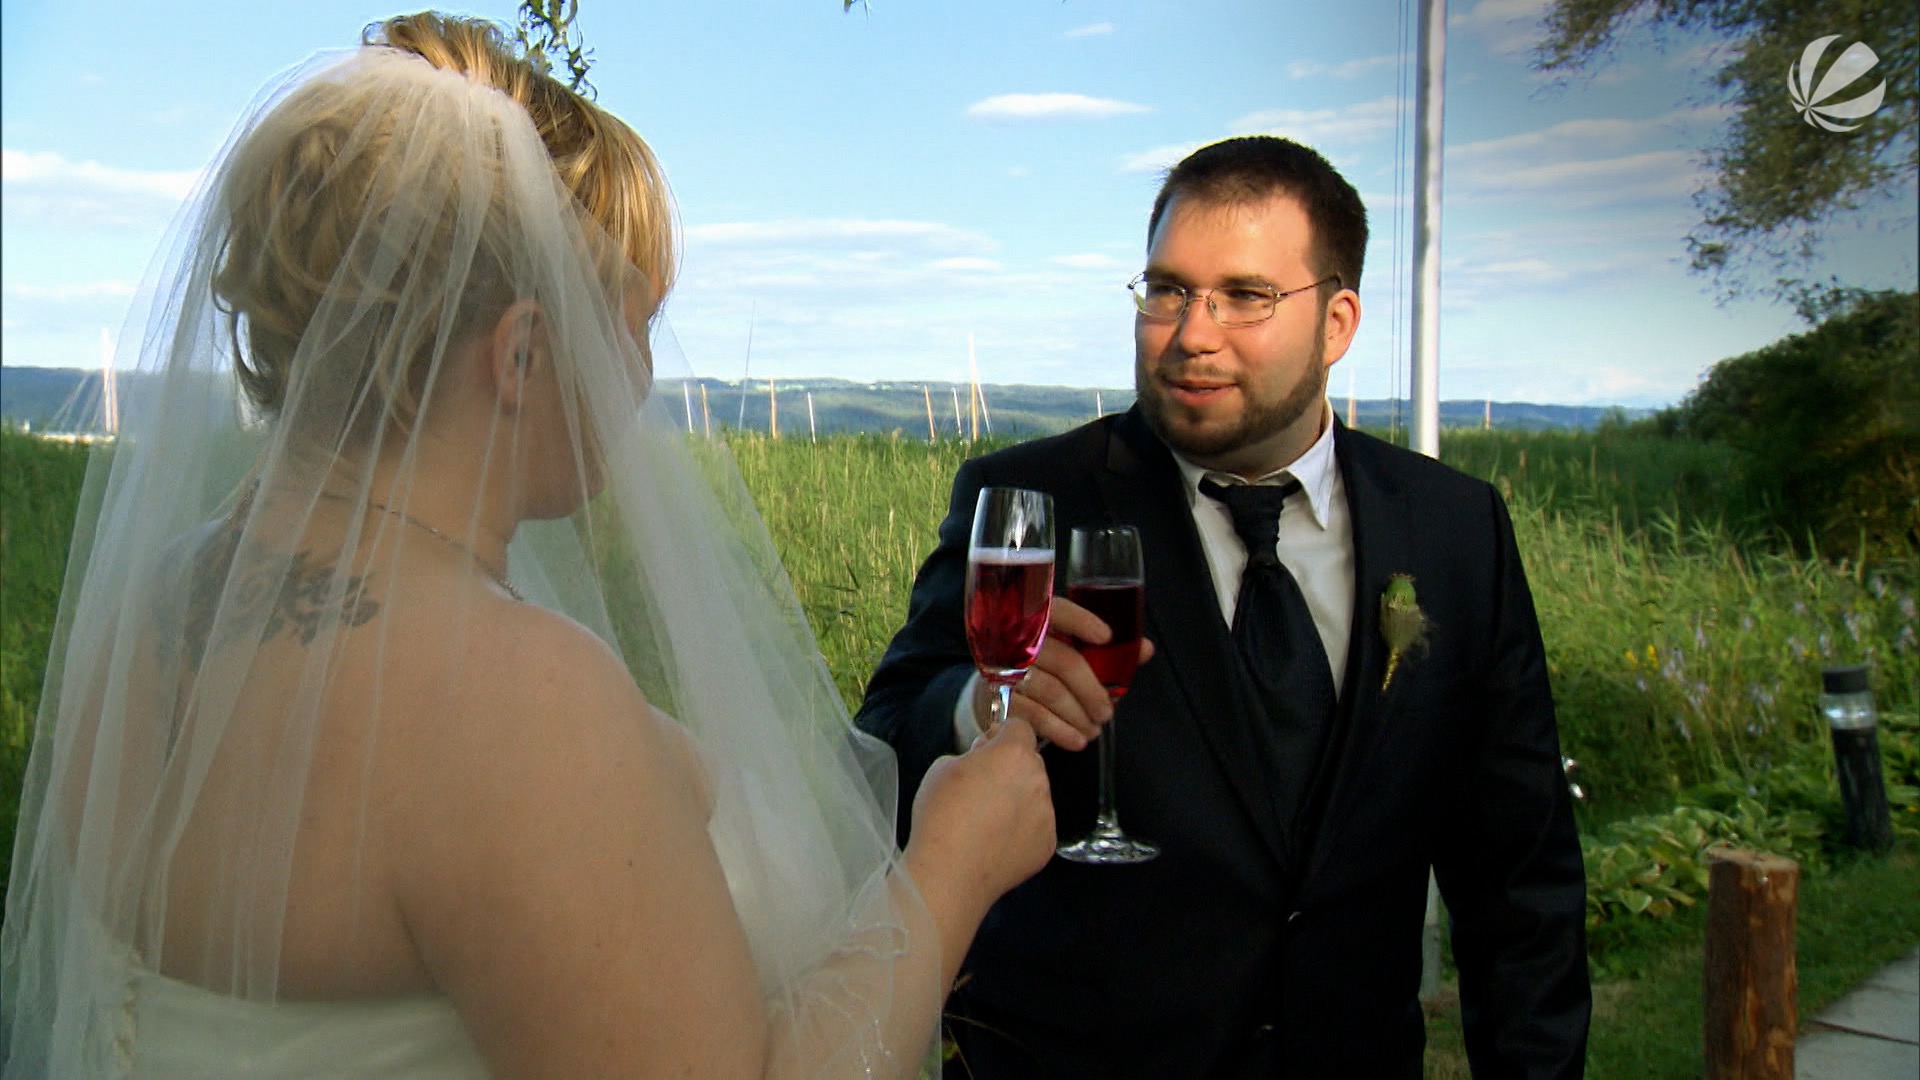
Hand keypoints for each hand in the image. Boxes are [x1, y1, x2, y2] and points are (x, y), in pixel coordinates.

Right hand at [906, 715, 1054, 918]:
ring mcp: (1046, 814)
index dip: (1001, 735)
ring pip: (1034, 795)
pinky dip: (1020, 829)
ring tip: (984, 820)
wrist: (950, 873)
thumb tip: (985, 759)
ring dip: (1017, 799)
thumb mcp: (943, 767)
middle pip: (1030, 762)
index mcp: (1014, 754)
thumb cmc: (941, 818)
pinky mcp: (1047, 844)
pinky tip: (993, 840)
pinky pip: (1036, 826)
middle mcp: (1038, 780)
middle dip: (1010, 768)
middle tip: (980, 788)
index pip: (1019, 727)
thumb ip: (973, 755)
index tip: (987, 747)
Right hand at [973, 596, 1155, 750]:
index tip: (1107, 637)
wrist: (997, 684)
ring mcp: (1004, 667)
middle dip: (1093, 691)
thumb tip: (1144, 648)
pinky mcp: (997, 695)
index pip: (1059, 611)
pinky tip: (1076, 739)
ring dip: (1078, 715)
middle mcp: (1017, 639)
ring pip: (1050, 691)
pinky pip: (1033, 714)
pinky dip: (1059, 730)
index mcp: (1037, 618)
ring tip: (1094, 728)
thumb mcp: (1070, 649)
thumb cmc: (1042, 663)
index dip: (1082, 622)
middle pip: (1064, 661)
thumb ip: (1105, 649)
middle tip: (1108, 712)